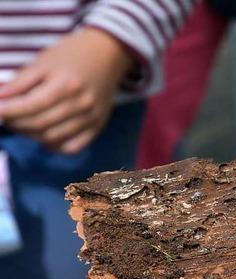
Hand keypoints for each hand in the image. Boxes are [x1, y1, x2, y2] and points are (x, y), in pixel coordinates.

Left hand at [0, 28, 133, 153]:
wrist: (107, 55)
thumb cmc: (71, 55)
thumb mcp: (43, 62)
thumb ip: (21, 83)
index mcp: (66, 84)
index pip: (30, 106)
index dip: (7, 111)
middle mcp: (81, 104)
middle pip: (40, 124)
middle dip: (16, 123)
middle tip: (6, 117)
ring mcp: (91, 118)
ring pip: (53, 138)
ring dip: (31, 135)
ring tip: (22, 124)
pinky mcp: (97, 127)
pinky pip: (72, 148)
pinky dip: (54, 146)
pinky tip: (45, 135)